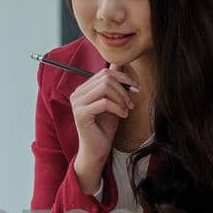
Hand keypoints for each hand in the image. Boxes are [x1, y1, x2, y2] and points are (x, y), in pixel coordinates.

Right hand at [69, 67, 136, 187]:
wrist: (97, 150)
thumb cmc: (104, 128)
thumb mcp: (113, 102)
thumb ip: (114, 83)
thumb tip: (119, 63)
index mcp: (83, 89)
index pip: (104, 72)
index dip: (122, 77)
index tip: (135, 87)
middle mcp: (77, 94)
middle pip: (105, 77)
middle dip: (123, 88)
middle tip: (131, 102)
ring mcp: (77, 103)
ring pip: (105, 87)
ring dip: (121, 98)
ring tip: (126, 109)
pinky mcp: (81, 114)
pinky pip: (104, 103)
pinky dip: (117, 108)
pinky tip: (122, 115)